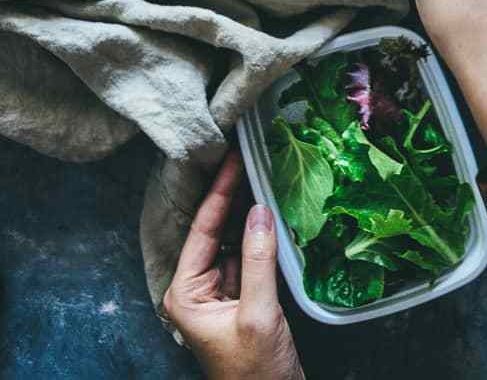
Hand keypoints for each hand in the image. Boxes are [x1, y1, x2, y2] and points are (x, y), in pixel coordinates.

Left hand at [164, 151, 303, 379]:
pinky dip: (261, 235)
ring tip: (262, 174)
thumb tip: (261, 210)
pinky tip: (273, 212)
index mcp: (186, 293)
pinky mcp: (242, 298)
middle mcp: (197, 289)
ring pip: (234, 240)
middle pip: (215, 230)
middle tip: (249, 156)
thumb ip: (259, 260)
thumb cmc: (255, 373)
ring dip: (249, 212)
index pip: (203, 229)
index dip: (220, 191)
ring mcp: (220, 293)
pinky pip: (249, 256)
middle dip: (233, 195)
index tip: (233, 157)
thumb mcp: (257, 314)